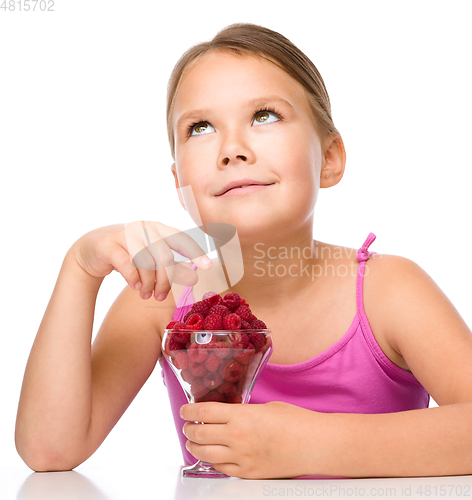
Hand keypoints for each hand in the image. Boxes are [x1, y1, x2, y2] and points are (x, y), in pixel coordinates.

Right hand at [69, 221, 211, 299]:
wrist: (91, 250)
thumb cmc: (127, 255)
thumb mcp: (152, 261)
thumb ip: (173, 269)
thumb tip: (194, 278)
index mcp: (158, 229)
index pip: (181, 238)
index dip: (195, 252)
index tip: (206, 267)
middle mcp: (144, 228)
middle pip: (164, 256)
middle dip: (165, 281)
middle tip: (160, 297)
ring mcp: (125, 233)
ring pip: (146, 261)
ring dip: (149, 283)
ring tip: (146, 295)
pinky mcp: (109, 244)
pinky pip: (126, 262)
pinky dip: (133, 278)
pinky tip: (135, 287)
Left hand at [181, 401, 318, 478]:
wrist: (314, 444)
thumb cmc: (295, 421)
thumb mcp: (264, 407)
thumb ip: (242, 412)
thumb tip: (228, 415)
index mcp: (241, 416)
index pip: (204, 412)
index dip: (189, 410)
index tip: (185, 409)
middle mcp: (237, 437)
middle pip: (200, 434)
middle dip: (188, 429)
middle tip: (187, 426)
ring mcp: (241, 458)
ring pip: (206, 454)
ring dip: (195, 447)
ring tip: (193, 442)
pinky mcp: (248, 473)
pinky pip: (221, 469)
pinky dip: (212, 461)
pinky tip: (211, 456)